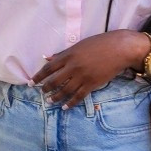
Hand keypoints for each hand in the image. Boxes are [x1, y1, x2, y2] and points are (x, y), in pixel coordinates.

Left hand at [33, 30, 149, 107]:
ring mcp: (82, 76)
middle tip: (41, 93)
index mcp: (69, 55)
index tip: (31, 82)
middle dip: (46, 88)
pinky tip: (65, 107)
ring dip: (56, 97)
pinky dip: (70, 103)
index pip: (49, 68)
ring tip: (50, 101)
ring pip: (65, 90)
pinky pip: (78, 96)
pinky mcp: (92, 84)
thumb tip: (47, 58)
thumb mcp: (79, 45)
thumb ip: (63, 53)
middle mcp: (73, 66)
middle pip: (54, 81)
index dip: (39, 76)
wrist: (119, 48)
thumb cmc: (100, 43)